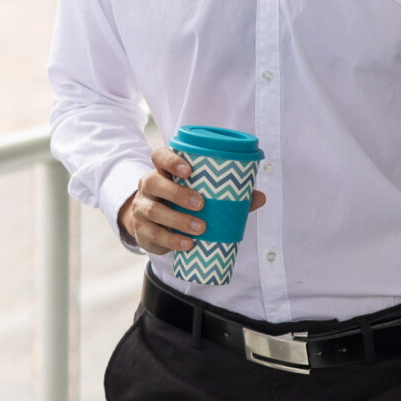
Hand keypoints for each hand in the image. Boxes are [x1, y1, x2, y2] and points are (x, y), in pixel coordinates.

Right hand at [119, 148, 267, 254]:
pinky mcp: (141, 230)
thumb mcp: (199, 195)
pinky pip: (153, 234)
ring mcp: (141, 208)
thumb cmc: (182, 205)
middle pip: (153, 182)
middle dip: (177, 193)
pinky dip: (172, 240)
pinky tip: (188, 244)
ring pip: (153, 210)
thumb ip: (228, 194)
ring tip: (200, 228)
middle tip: (201, 204)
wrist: (153, 227)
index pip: (159, 157)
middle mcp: (148, 186)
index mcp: (163, 172)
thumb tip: (259, 197)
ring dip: (177, 220)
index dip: (171, 160)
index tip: (189, 170)